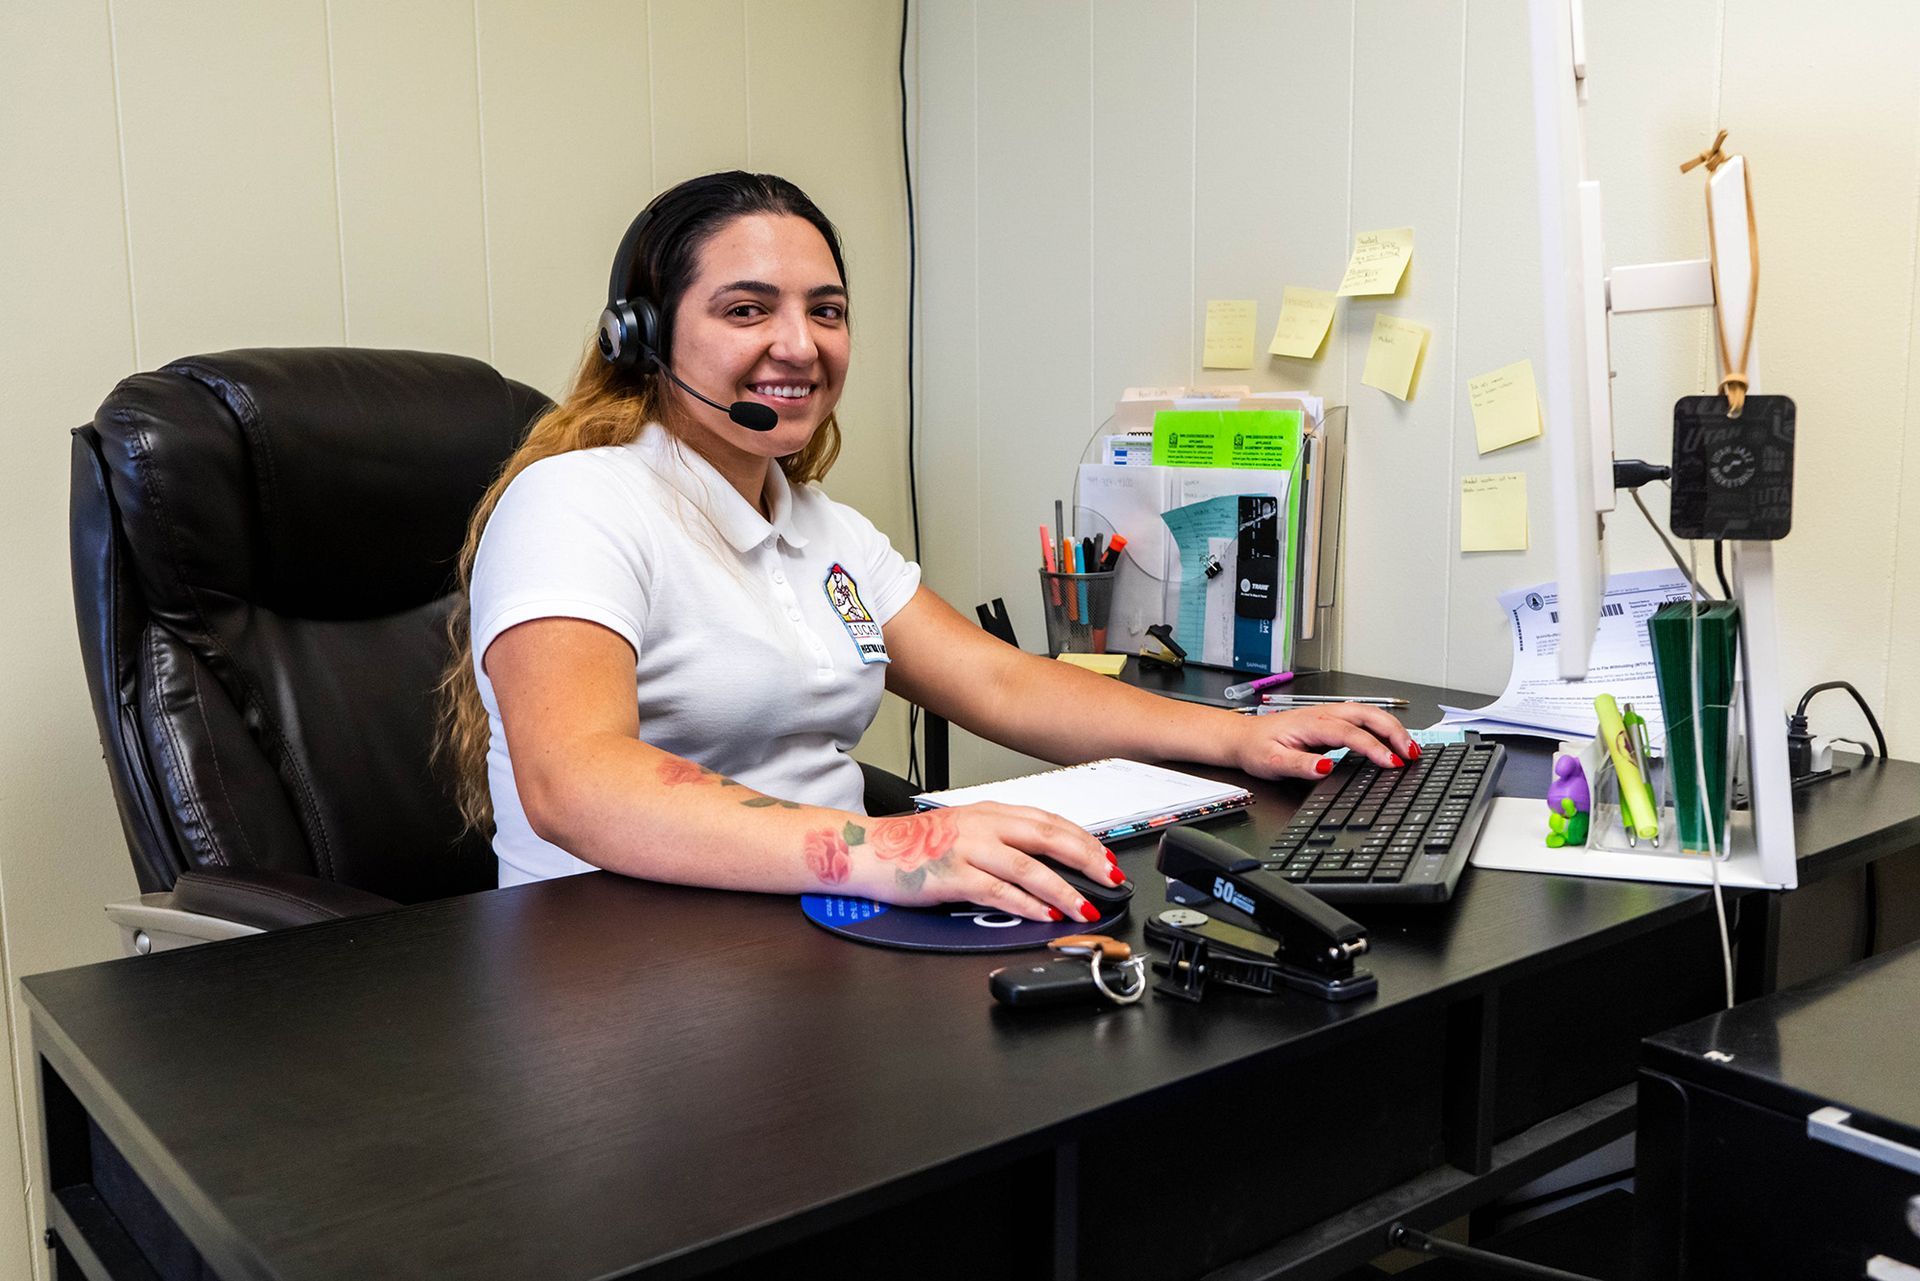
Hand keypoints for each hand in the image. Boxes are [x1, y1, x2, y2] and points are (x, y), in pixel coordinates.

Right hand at [841, 803, 1121, 922]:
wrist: (866, 850)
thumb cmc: (912, 846)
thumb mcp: (963, 828)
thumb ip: (1001, 837)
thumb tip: (1044, 858)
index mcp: (989, 812)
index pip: (1049, 821)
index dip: (1084, 840)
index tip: (1107, 859)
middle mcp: (983, 825)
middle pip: (1048, 838)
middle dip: (1086, 860)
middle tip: (1110, 879)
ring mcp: (967, 849)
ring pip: (1029, 867)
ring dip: (1062, 890)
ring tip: (1084, 907)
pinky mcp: (952, 876)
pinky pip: (997, 891)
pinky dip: (1025, 905)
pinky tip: (1043, 915)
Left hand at [1227, 704, 1417, 779]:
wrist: (1244, 737)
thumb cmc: (1257, 748)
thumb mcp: (1272, 762)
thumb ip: (1299, 765)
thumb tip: (1326, 767)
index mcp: (1311, 723)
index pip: (1350, 733)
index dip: (1374, 748)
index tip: (1391, 763)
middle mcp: (1323, 714)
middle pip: (1368, 715)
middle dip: (1394, 732)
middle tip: (1412, 754)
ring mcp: (1329, 715)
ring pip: (1369, 714)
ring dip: (1392, 728)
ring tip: (1411, 749)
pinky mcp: (1331, 722)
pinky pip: (1364, 720)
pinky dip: (1383, 728)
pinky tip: (1393, 742)